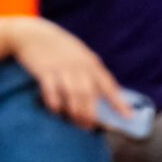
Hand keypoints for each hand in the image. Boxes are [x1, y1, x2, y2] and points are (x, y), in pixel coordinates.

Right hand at [3, 19, 125, 128]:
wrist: (32, 34)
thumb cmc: (59, 47)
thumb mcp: (79, 54)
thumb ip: (90, 72)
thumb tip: (102, 97)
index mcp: (90, 62)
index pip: (108, 85)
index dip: (118, 102)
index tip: (128, 117)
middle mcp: (78, 65)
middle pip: (89, 96)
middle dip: (91, 115)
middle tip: (89, 127)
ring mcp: (61, 68)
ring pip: (73, 97)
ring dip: (75, 114)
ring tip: (76, 122)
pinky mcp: (44, 71)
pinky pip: (52, 93)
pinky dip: (55, 104)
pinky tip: (56, 110)